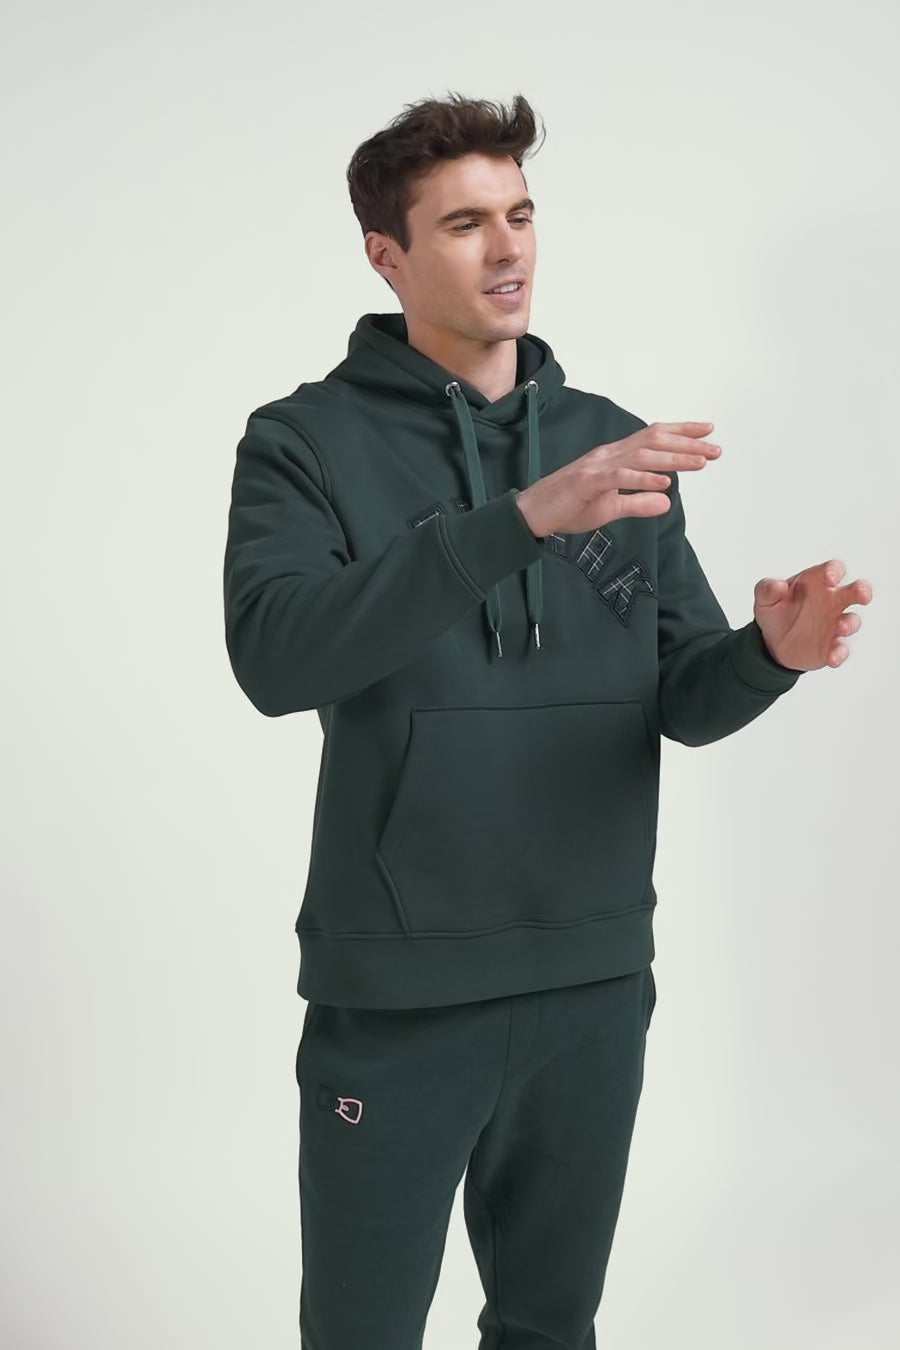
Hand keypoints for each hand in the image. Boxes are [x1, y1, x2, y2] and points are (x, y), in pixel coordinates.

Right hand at [515, 421, 720, 536]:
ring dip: (673, 458)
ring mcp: (597, 466)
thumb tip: (667, 500)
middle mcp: (608, 454)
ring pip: (642, 455)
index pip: (652, 437)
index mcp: (614, 457)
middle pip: (653, 441)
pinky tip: (664, 482)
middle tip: (715, 449)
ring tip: (700, 462)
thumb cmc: (567, 508)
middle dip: (687, 444)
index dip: (681, 432)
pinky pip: (620, 478)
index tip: (708, 432)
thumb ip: (638, 503)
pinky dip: (643, 479)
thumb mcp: (610, 509)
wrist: (532, 514)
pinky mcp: (587, 483)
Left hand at [753, 561, 872, 670]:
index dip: (835, 571)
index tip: (830, 578)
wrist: (772, 642)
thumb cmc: (775, 611)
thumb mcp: (764, 599)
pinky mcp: (833, 645)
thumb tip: (778, 585)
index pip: (833, 569)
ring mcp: (835, 623)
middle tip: (862, 595)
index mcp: (817, 583)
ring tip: (841, 628)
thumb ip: (767, 588)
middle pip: (856, 590)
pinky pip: (842, 648)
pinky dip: (840, 653)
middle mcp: (832, 601)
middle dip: (863, 590)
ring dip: (850, 624)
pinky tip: (832, 658)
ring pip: (852, 620)